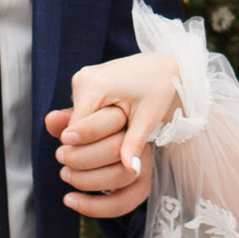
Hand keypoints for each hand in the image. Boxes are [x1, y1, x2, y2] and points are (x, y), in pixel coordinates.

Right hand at [48, 48, 183, 218]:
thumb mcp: (148, 118)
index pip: (75, 132)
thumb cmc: (160, 89)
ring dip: (92, 133)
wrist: (165, 66)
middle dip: (89, 143)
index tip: (101, 164)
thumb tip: (131, 171)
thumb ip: (134, 144)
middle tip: (110, 154)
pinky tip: (113, 125)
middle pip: (73, 127)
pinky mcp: (86, 80)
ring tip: (116, 136)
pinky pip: (83, 111)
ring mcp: (82, 78)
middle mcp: (82, 79)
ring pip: (77, 120)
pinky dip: (94, 122)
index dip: (87, 150)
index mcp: (94, 86)